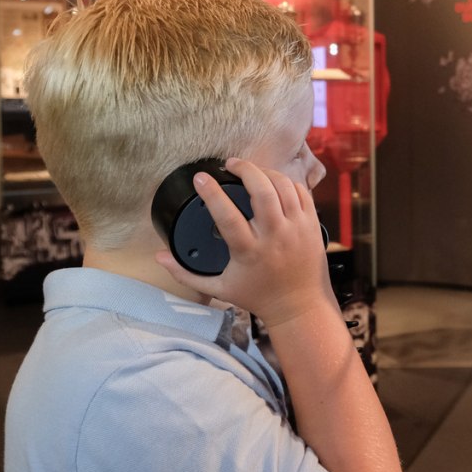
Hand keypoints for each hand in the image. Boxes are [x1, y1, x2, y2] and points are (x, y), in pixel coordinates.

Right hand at [154, 158, 334, 327]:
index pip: (228, 216)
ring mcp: (297, 228)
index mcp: (249, 251)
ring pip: (283, 186)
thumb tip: (159, 256)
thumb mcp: (220, 288)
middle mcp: (275, 236)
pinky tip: (273, 183)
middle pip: (262, 191)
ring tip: (251, 171)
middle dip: (246, 169)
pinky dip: (286, 182)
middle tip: (231, 164)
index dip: (212, 193)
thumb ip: (187, 273)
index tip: (200, 178)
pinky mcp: (312, 224)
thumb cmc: (259, 297)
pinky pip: (301, 192)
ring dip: (266, 172)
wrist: (300, 306)